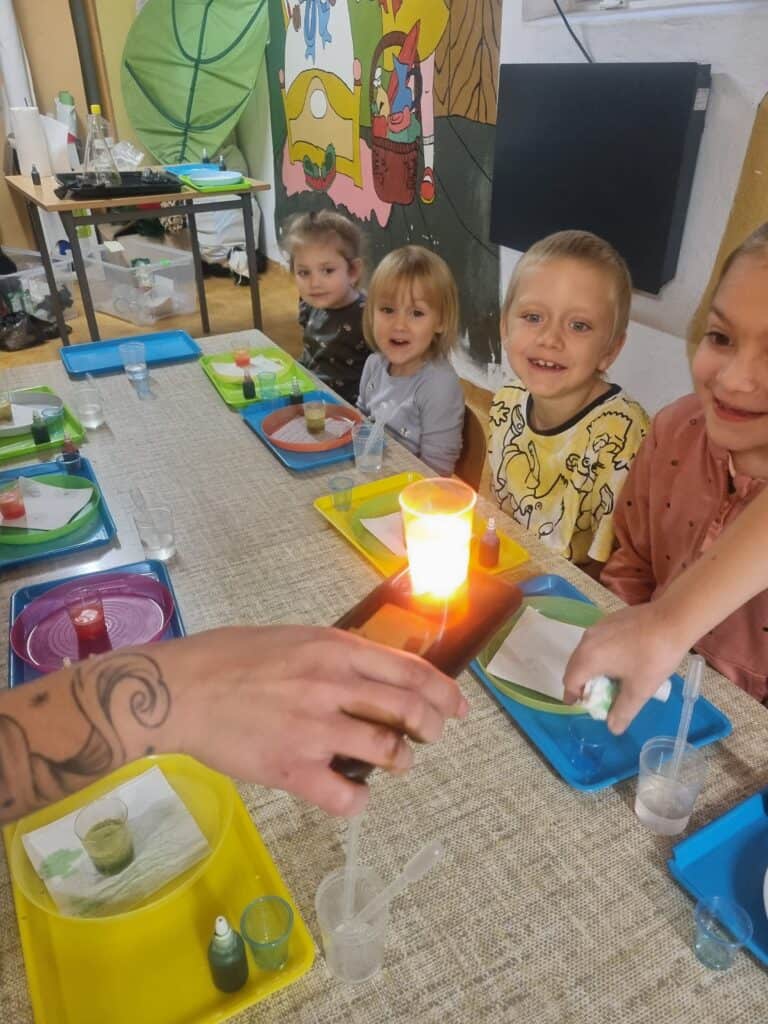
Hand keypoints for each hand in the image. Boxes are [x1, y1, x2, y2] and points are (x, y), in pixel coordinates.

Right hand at [174, 626, 468, 815]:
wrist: (180, 689)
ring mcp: (314, 728)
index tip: (458, 707)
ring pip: (388, 751)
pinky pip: (345, 796)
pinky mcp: (291, 768)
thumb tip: (370, 673)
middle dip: (432, 728)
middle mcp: (332, 685)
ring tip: (394, 763)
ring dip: (401, 761)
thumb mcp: (292, 638)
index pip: (410, 671)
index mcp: (334, 649)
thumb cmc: (230, 657)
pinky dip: (359, 800)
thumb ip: (334, 654)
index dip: (443, 692)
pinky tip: (354, 795)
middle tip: (429, 737)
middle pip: (410, 710)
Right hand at [562, 603, 685, 733]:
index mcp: (588, 658)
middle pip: (575, 666)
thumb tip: (612, 728)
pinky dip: (601, 655)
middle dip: (583, 684)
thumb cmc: (653, 657)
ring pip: (586, 653)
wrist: (672, 619)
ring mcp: (597, 627)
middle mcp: (587, 640)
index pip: (570, 682)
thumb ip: (623, 712)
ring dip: (592, 669)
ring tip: (612, 679)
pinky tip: (622, 659)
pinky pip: (597, 642)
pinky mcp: (609, 619)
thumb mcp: (639, 690)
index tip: (587, 706)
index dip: (575, 697)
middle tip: (600, 696)